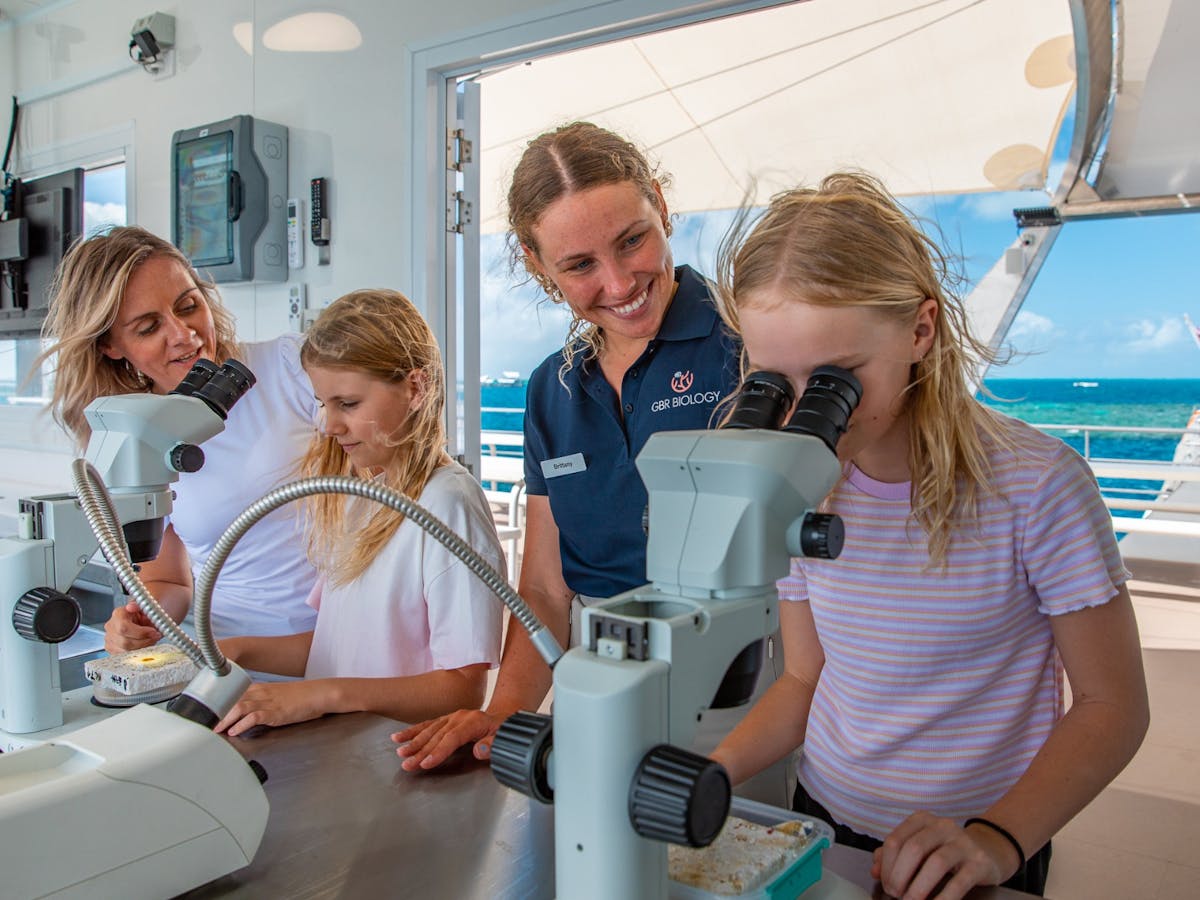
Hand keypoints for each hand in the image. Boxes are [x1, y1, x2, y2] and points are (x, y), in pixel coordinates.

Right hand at [104, 600, 161, 652]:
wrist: (144, 618)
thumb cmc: (146, 613)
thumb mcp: (147, 606)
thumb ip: (140, 605)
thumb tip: (131, 607)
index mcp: (118, 614)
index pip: (124, 628)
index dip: (140, 633)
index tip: (154, 632)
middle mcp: (111, 626)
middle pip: (125, 642)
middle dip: (144, 641)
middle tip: (156, 637)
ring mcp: (110, 639)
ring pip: (126, 651)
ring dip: (142, 647)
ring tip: (152, 639)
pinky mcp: (112, 649)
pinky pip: (125, 656)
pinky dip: (138, 652)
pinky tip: (145, 644)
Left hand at [215, 681, 329, 736]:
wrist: (318, 694)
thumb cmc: (299, 697)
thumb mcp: (275, 697)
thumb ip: (259, 704)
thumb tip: (243, 716)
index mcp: (259, 688)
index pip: (232, 693)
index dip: (217, 704)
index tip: (206, 713)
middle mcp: (261, 693)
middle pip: (231, 699)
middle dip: (216, 713)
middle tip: (204, 725)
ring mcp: (268, 702)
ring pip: (239, 707)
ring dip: (225, 719)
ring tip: (215, 730)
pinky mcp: (275, 712)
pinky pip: (254, 716)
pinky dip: (242, 724)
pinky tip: (235, 731)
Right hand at [392, 709, 505, 770]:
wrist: (504, 715)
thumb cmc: (504, 730)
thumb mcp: (504, 737)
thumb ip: (492, 744)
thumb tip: (480, 750)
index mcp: (474, 721)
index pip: (452, 738)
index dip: (439, 751)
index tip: (426, 764)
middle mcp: (460, 717)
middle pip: (437, 736)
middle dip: (421, 751)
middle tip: (407, 764)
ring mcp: (452, 717)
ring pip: (430, 730)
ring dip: (413, 741)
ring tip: (400, 752)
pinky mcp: (446, 719)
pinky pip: (427, 725)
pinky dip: (413, 731)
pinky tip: (400, 737)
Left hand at [871, 811, 1016, 899]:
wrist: (989, 851)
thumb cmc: (945, 850)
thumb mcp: (920, 846)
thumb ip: (895, 855)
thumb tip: (875, 870)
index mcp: (922, 820)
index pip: (895, 840)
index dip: (886, 866)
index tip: (886, 885)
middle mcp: (942, 826)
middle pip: (913, 849)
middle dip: (900, 876)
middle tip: (896, 895)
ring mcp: (963, 842)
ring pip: (936, 863)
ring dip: (919, 887)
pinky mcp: (980, 862)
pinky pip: (959, 882)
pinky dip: (943, 898)